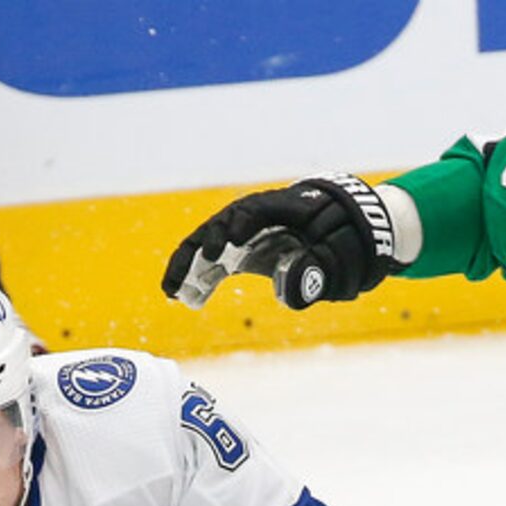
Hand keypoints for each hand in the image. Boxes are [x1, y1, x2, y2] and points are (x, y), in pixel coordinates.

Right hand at [163, 174, 398, 311]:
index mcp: (279, 207)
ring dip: (188, 267)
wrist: (331, 230)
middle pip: (221, 225)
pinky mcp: (233, 253)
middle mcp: (253, 217)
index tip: (229, 244)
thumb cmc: (333, 238)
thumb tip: (300, 286)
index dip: (240, 225)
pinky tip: (178, 297)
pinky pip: (209, 263)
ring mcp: (239, 234)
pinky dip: (194, 279)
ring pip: (207, 245)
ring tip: (172, 292)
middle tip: (194, 269)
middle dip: (204, 247)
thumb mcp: (332, 253)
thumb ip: (317, 268)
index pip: (255, 211)